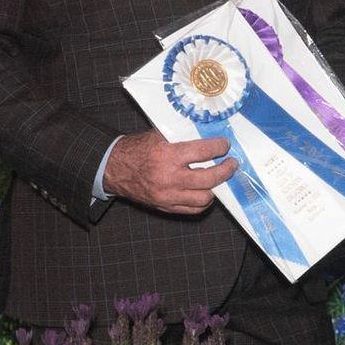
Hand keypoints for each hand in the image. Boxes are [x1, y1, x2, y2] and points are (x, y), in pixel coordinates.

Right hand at [104, 131, 237, 213]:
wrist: (113, 168)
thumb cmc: (137, 149)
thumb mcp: (158, 136)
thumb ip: (183, 138)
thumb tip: (209, 135)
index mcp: (167, 155)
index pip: (204, 151)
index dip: (220, 147)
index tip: (225, 145)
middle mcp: (169, 177)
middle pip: (210, 178)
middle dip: (226, 170)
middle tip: (231, 164)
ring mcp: (167, 195)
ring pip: (204, 198)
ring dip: (215, 188)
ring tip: (217, 178)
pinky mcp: (165, 206)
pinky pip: (193, 209)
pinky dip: (202, 201)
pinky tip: (204, 191)